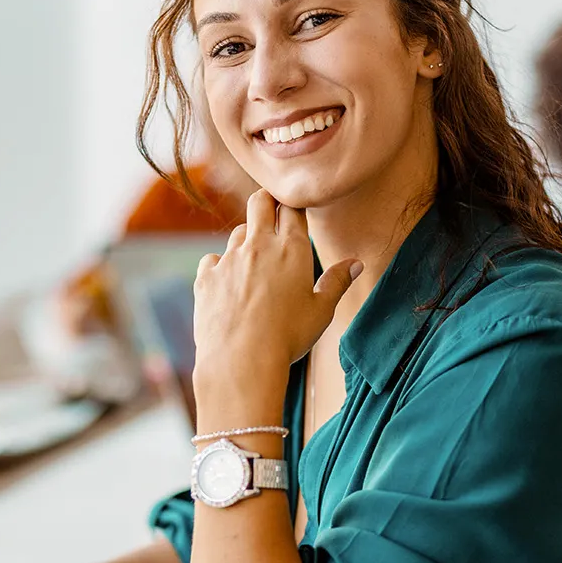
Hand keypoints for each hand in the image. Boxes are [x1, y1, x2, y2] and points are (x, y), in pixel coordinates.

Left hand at [192, 190, 360, 397]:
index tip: (295, 212)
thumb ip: (337, 282)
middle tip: (272, 212)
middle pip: (259, 202)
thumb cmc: (287, 337)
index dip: (294, 206)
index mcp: (292, 249)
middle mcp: (258, 246)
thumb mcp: (321, 311)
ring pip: (238, 232)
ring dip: (248, 240)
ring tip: (256, 263)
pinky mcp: (206, 277)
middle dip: (266, 201)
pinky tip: (229, 283)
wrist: (241, 361)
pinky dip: (221, 266)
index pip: (292, 208)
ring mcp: (229, 259)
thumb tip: (355, 264)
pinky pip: (213, 259)